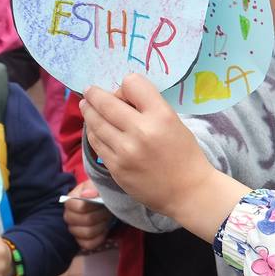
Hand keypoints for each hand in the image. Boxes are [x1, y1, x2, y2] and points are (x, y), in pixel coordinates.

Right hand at [63, 180, 112, 251]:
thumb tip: (87, 194)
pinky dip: (99, 238)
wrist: (106, 203)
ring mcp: (74, 229)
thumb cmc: (100, 193)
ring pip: (86, 233)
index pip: (76, 207)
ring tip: (106, 219)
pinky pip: (88, 244)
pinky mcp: (82, 240)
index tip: (101, 201)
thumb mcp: (97, 185)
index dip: (91, 205)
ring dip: (101, 226)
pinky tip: (104, 230)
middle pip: (83, 221)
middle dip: (99, 215)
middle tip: (107, 210)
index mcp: (70, 201)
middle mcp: (69, 216)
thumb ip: (92, 186)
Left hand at [82, 75, 247, 240]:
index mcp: (162, 116)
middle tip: (90, 90)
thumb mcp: (175, 123)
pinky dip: (92, 131)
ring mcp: (125, 151)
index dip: (127, 85)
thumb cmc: (185, 155)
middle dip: (95, 94)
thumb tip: (121, 97)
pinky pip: (96, 142)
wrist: (188, 192)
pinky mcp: (115, 167)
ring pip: (96, 122)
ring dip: (89, 111)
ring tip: (86, 105)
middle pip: (107, 102)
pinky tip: (93, 127)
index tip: (124, 90)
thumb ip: (150, 109)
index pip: (132, 84)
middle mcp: (141, 131)